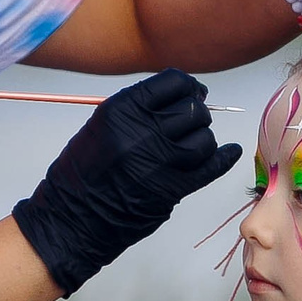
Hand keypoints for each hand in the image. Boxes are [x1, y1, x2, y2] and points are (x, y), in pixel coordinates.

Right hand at [11, 70, 241, 294]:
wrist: (71, 217)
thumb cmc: (82, 173)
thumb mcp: (101, 126)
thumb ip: (137, 110)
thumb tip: (177, 99)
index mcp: (123, 110)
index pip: (173, 82)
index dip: (188, 87)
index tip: (193, 93)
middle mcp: (143, 131)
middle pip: (192, 110)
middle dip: (197, 114)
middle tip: (194, 121)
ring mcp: (159, 161)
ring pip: (204, 139)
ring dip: (204, 140)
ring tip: (194, 145)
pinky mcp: (171, 189)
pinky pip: (210, 168)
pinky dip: (224, 159)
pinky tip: (229, 153)